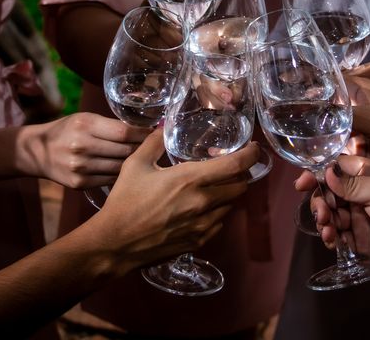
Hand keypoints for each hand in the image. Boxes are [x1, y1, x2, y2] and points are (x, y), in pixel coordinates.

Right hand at [20, 112, 151, 188]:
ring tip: (148, 162)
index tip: (157, 133)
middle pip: (125, 151)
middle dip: (144, 150)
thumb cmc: (67, 131)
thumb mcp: (86, 119)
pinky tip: (132, 174)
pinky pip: (111, 180)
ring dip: (137, 166)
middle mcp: (82, 146)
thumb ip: (111, 125)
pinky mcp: (80, 183)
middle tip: (158, 149)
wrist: (38, 152)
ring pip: (121, 168)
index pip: (124, 132)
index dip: (144, 134)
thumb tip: (145, 130)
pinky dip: (123, 177)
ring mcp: (80, 167)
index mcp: (85, 125)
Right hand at [96, 129, 258, 269]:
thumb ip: (153, 142)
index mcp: (190, 179)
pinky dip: (217, 212)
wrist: (115, 243)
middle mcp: (203, 202)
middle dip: (242, 174)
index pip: (236, 165)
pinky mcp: (198, 241)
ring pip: (231, 205)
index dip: (251, 155)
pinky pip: (219, 223)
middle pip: (241, 186)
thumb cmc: (124, 201)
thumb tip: (163, 125)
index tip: (254, 148)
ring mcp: (203, 225)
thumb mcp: (135, 164)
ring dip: (228, 193)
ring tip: (215, 186)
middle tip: (233, 166)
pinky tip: (203, 207)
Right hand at [310, 155, 369, 275]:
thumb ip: (352, 184)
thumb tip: (325, 172)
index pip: (336, 169)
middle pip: (330, 193)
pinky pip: (340, 235)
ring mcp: (362, 215)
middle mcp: (363, 192)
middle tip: (322, 215)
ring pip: (332, 214)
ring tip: (328, 232)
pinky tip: (332, 242)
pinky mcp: (363, 237)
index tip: (301, 184)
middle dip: (321, 202)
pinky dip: (332, 237)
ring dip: (325, 221)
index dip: (317, 175)